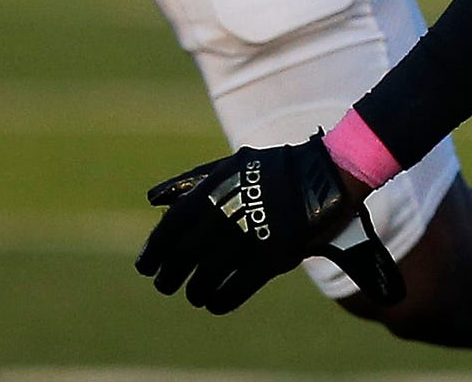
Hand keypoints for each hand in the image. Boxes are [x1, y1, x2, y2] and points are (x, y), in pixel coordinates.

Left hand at [137, 136, 402, 312]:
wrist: (326, 172)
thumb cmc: (273, 170)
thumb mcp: (228, 166)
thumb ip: (191, 182)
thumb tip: (152, 200)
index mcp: (212, 190)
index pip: (170, 228)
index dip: (153, 251)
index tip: (144, 267)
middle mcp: (226, 213)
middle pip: (184, 255)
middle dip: (169, 275)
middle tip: (164, 285)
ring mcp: (250, 235)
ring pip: (208, 275)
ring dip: (195, 290)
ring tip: (193, 296)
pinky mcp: (274, 254)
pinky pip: (238, 286)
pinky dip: (222, 300)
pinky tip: (215, 304)